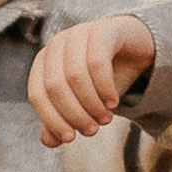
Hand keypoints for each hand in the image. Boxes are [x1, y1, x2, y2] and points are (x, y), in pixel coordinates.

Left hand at [29, 15, 156, 147]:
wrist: (134, 49)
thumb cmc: (103, 78)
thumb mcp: (82, 103)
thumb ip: (62, 120)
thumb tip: (49, 141)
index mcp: (44, 61)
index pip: (37, 94)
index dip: (51, 119)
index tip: (70, 139)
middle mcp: (57, 44)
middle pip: (55, 86)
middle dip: (73, 114)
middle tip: (92, 130)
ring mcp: (79, 33)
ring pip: (75, 75)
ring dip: (91, 103)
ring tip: (105, 119)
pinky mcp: (102, 30)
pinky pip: (97, 62)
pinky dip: (104, 88)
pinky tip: (113, 102)